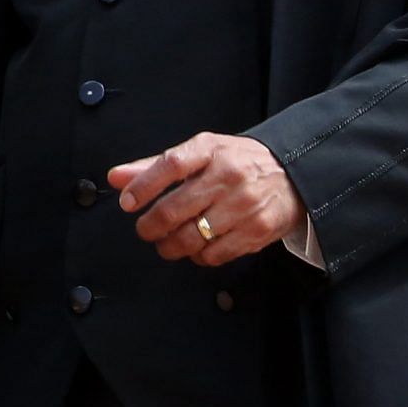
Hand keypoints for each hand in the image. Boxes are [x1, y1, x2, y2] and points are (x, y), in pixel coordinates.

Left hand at [111, 132, 306, 265]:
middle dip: (151, 226)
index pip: (170, 165)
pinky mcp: (258, 231)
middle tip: (145, 230)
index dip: (143, 186)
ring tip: (166, 243)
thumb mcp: (200, 153)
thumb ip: (155, 166)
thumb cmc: (237, 162)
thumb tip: (115, 178)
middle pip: (176, 207)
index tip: (127, 203)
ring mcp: (245, 205)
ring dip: (171, 246)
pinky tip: (195, 249)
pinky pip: (217, 253)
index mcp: (211, 150)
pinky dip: (199, 256)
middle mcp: (229, 176)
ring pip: (194, 236)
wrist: (292, 174)